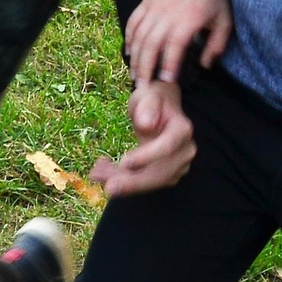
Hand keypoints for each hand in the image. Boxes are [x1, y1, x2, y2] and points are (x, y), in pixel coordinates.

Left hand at [90, 79, 193, 197]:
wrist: (159, 110)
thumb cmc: (153, 100)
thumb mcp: (148, 94)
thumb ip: (148, 105)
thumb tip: (146, 123)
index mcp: (182, 129)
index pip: (167, 146)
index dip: (147, 157)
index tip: (124, 162)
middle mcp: (184, 150)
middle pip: (161, 172)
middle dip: (133, 182)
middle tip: (108, 186)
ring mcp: (177, 165)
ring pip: (151, 182)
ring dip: (123, 182)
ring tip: (97, 175)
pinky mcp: (165, 175)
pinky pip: (144, 183)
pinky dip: (122, 180)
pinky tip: (103, 173)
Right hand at [123, 0, 231, 84]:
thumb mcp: (224, 20)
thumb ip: (217, 45)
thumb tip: (205, 66)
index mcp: (188, 20)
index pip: (174, 46)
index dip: (168, 65)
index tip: (166, 81)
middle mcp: (167, 15)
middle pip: (151, 44)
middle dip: (145, 67)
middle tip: (144, 86)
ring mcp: (153, 8)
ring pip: (138, 35)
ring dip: (135, 57)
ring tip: (134, 75)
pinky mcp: (146, 2)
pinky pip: (132, 22)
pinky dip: (128, 38)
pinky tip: (129, 52)